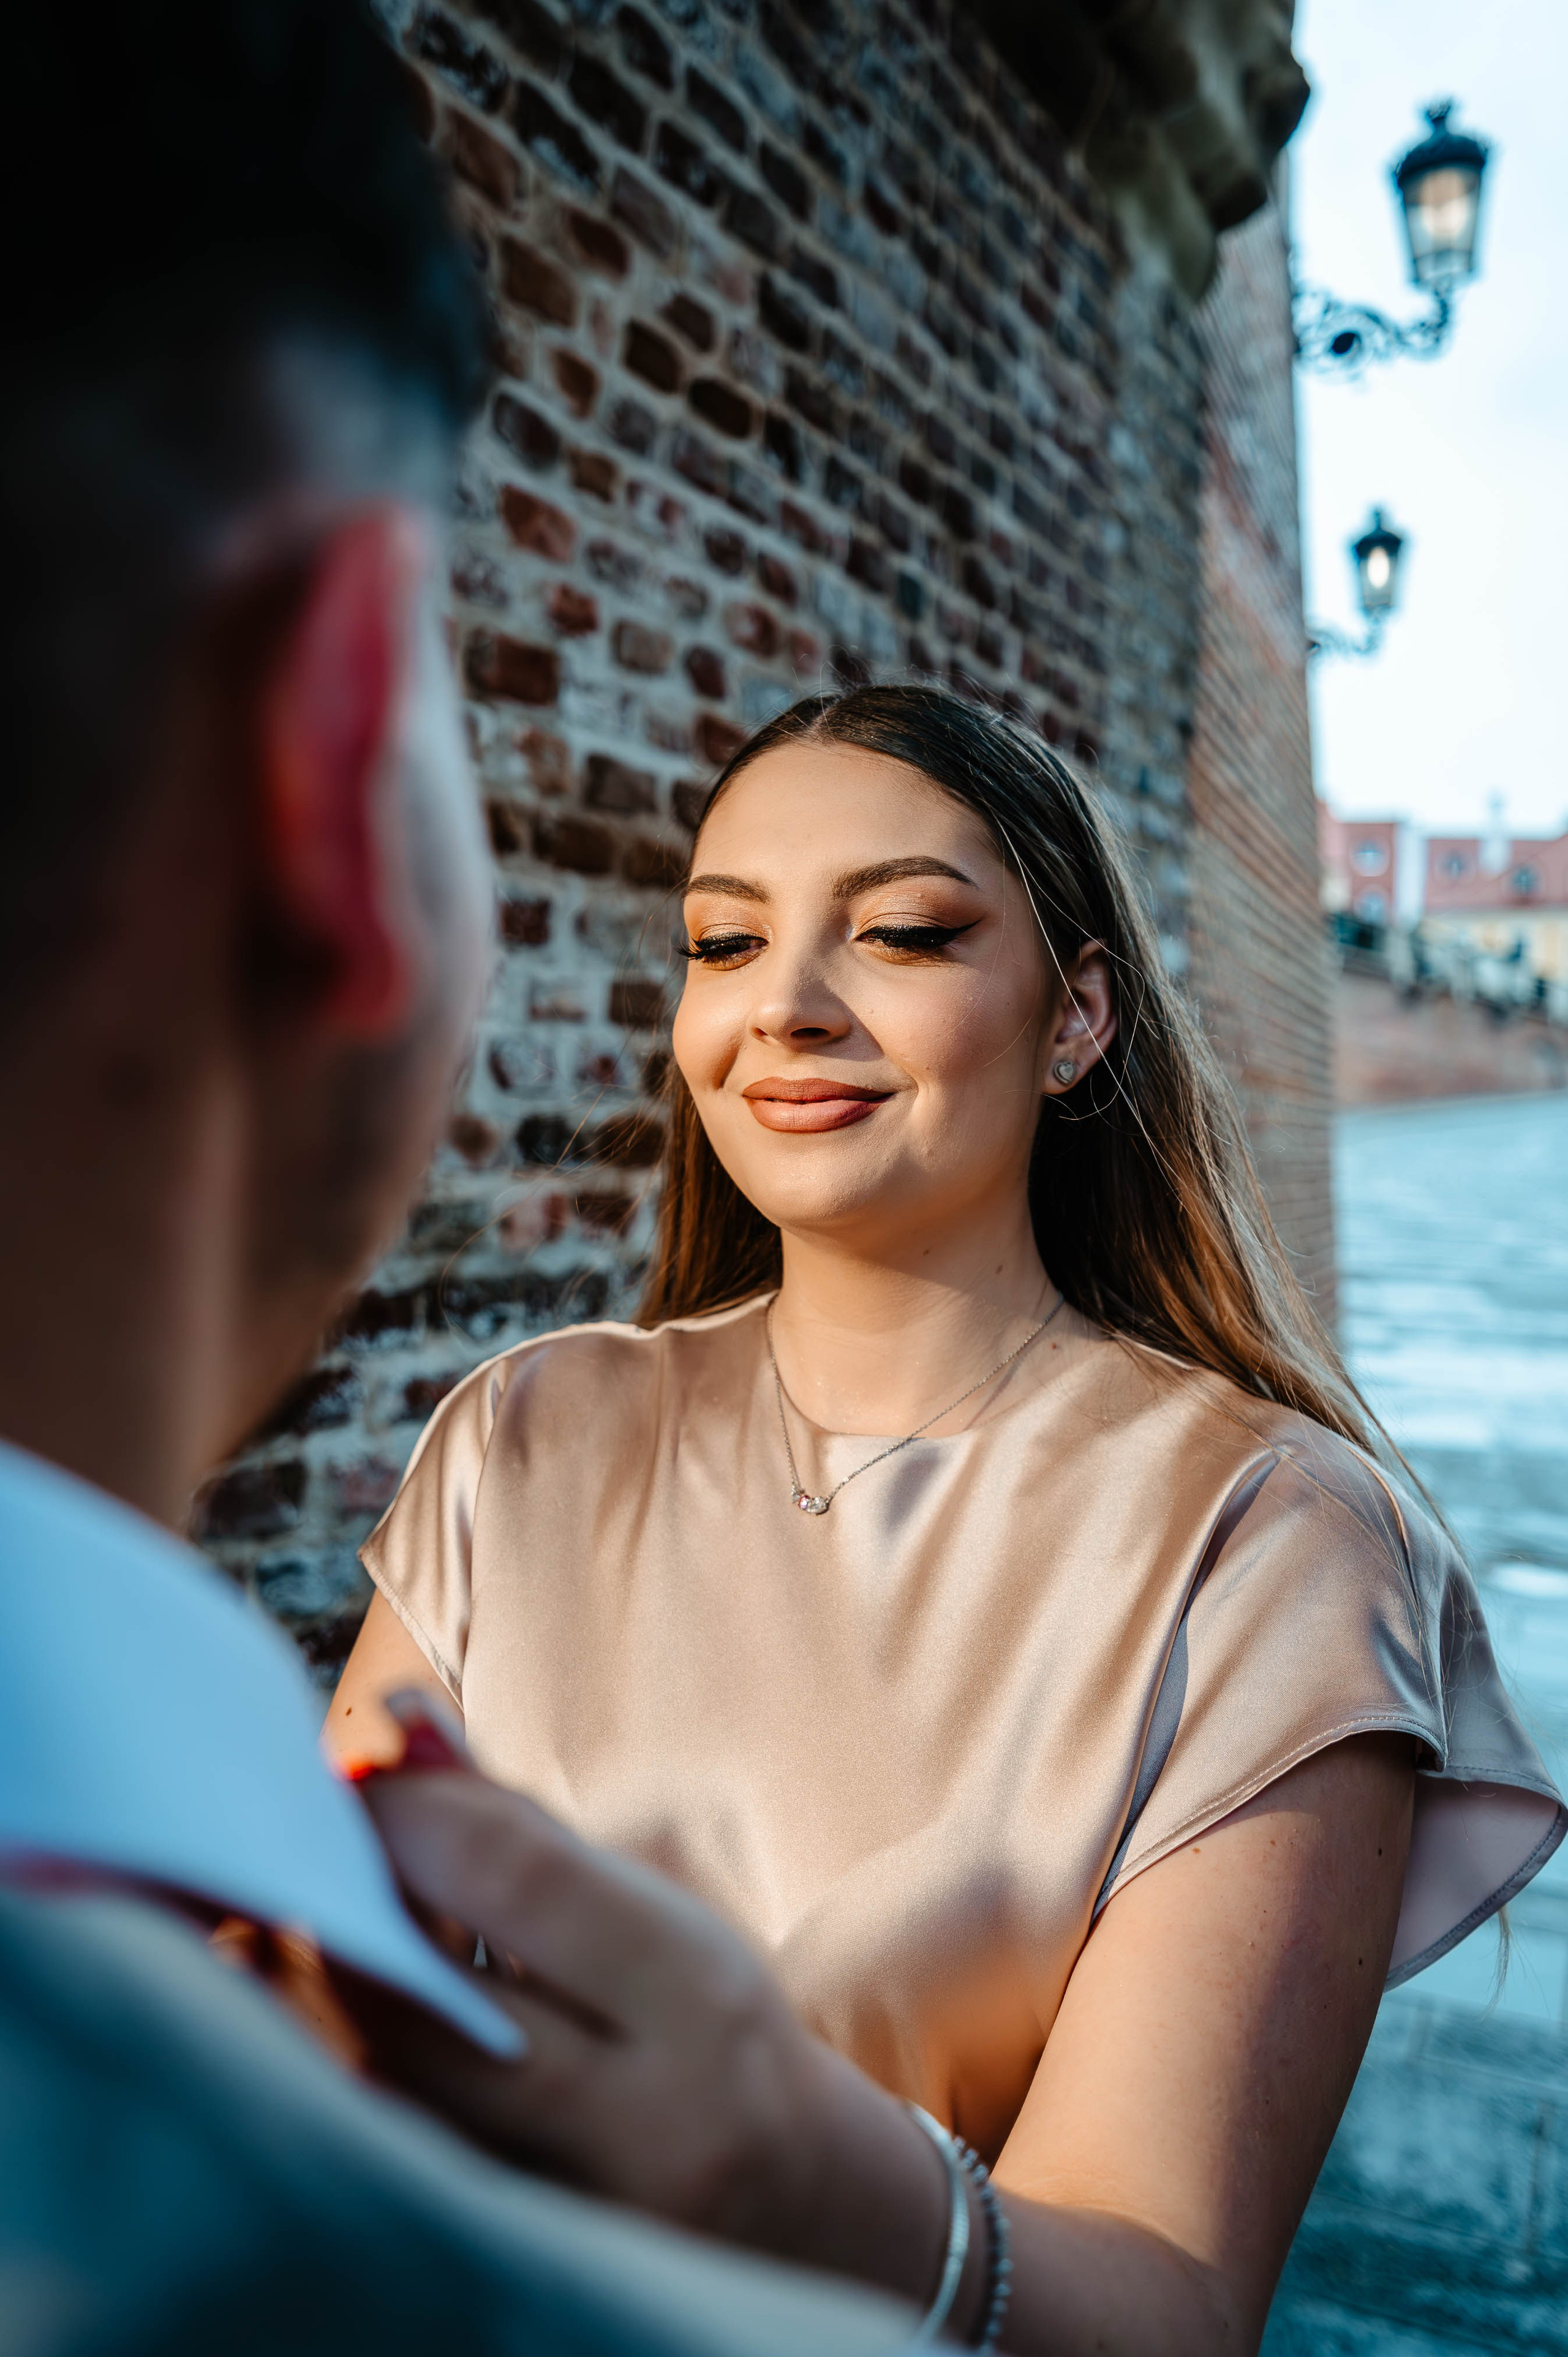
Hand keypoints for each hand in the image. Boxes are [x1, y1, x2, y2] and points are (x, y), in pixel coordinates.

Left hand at [341, 1703, 950, 2312]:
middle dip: (347, 1913)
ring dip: (339, 1996)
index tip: (351, 1782)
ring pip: (395, 2093)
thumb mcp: (648, 1911)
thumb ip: (520, 1827)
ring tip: (325, 1931)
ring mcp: (577, 2212)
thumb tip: (400, 1722)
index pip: (516, 1877)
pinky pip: (400, 2160)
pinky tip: (353, 2025)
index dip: (409, 1814)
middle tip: (311, 1859)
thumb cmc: (708, 2023)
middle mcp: (644, 2118)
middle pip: (429, 2002)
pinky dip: (360, 2081)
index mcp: (693, 1995)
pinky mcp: (521, 2261)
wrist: (794, 2201)